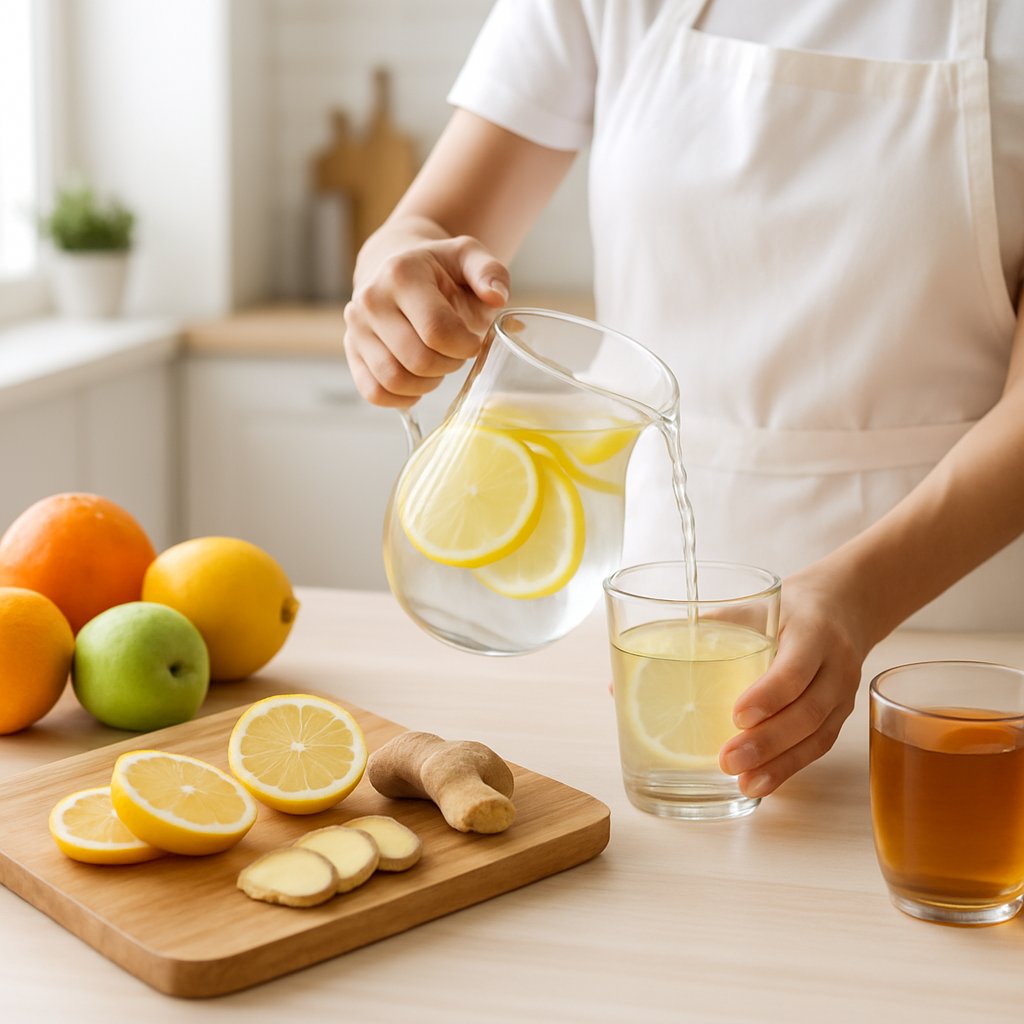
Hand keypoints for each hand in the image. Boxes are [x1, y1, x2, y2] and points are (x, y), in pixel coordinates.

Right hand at [343, 235, 510, 408]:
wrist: (398, 268)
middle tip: (456, 354)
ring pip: (394, 380)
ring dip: (426, 383)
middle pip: (418, 360)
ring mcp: (356, 328)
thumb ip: (490, 273)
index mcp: (402, 274)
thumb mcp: (468, 258)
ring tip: (438, 365)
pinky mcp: (351, 350)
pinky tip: (418, 382)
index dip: (465, 347)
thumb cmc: (440, 269)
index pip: (437, 330)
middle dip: (448, 365)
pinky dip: (401, 397)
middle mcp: (371, 300)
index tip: (473, 342)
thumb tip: (496, 297)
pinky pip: (375, 392)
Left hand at [718, 566, 868, 797]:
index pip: (795, 668)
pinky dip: (790, 768)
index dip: (769, 695)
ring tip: (744, 783)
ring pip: (817, 736)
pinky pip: (818, 746)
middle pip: (807, 711)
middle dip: (768, 741)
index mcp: (812, 630)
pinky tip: (762, 782)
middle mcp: (835, 665)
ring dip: (780, 765)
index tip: (736, 716)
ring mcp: (842, 693)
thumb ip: (711, 627)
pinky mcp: (840, 715)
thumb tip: (649, 655)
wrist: (844, 606)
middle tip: (727, 760)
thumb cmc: (787, 607)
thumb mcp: (754, 606)